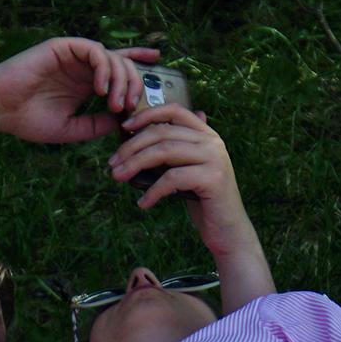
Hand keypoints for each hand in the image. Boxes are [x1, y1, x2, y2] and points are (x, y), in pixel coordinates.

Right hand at [0, 37, 160, 144]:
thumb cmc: (29, 120)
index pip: (118, 69)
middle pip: (122, 64)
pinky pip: (95, 50)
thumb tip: (124, 123)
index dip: (139, 61)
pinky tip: (101, 89)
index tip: (158, 62)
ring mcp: (74, 55)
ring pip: (113, 56)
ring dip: (120, 80)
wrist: (1, 109)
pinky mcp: (64, 46)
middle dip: (134, 83)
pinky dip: (104, 68)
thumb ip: (98, 125)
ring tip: (115, 103)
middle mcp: (83, 67)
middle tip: (131, 105)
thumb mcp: (73, 130)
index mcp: (86, 83)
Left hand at [108, 104, 250, 256]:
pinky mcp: (213, 178)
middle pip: (163, 132)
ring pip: (165, 151)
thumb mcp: (183, 171)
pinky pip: (173, 178)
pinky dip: (153, 191)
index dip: (147, 114)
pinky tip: (143, 203)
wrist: (228, 230)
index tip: (124, 126)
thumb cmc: (200, 201)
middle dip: (132, 146)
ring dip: (135, 164)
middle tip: (112, 163)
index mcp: (205, 135)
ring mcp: (215, 158)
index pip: (174, 111)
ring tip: (118, 177)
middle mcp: (212, 141)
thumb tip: (135, 141)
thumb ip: (169, 153)